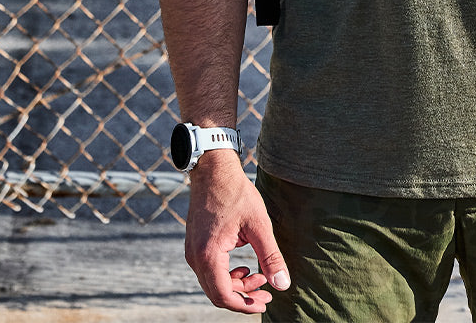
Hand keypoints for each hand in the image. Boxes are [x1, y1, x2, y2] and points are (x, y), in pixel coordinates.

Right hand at [184, 151, 289, 313]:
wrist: (213, 170)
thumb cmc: (236, 193)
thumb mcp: (259, 224)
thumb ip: (270, 256)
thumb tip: (282, 284)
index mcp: (209, 255)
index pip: (223, 295)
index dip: (244, 304)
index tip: (264, 302)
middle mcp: (195, 258)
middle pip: (217, 292)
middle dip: (243, 296)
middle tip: (266, 292)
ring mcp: (192, 252)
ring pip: (213, 282)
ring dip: (236, 284)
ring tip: (259, 274)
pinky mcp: (195, 245)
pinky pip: (209, 270)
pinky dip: (227, 273)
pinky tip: (244, 264)